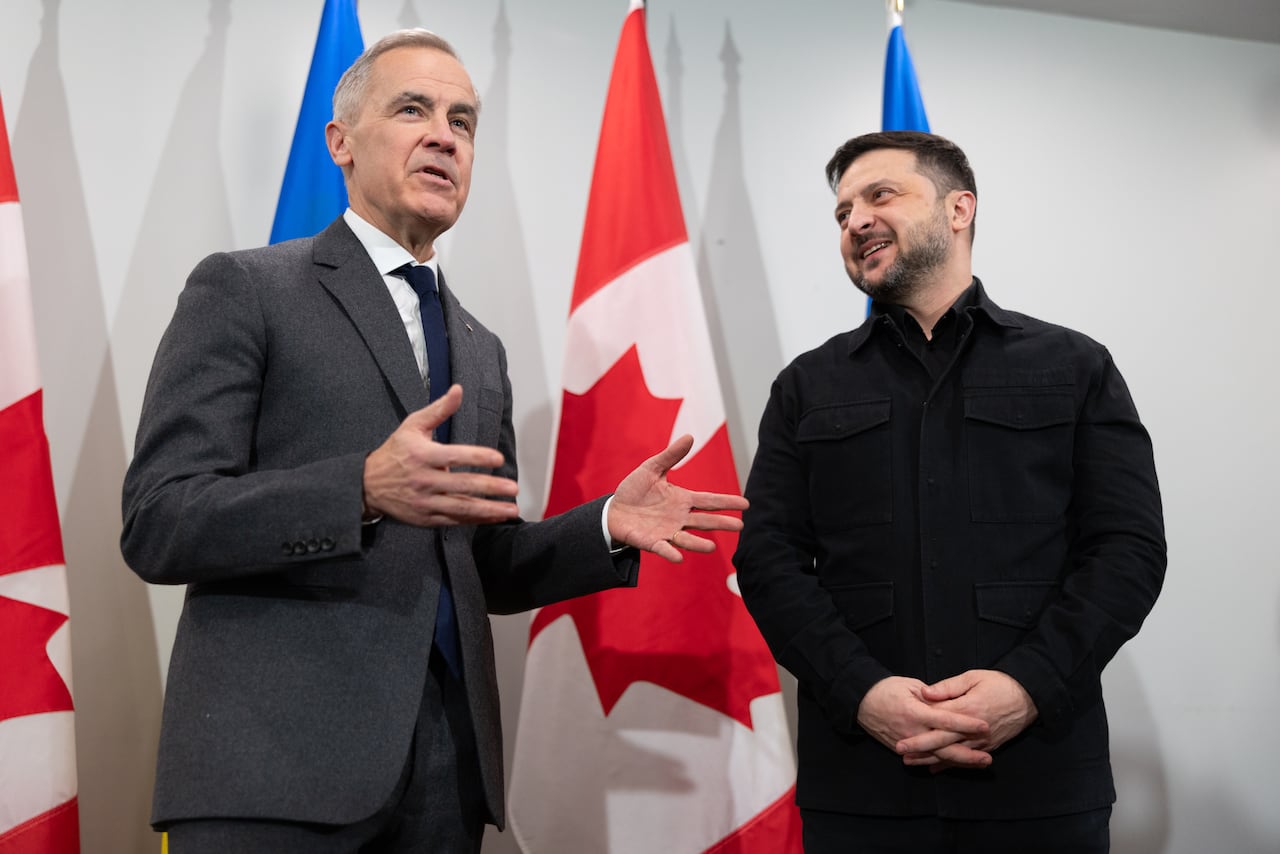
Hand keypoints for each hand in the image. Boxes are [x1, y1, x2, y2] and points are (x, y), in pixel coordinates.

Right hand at [362, 385, 520, 526]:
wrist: (367, 485)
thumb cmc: (395, 452)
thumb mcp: (412, 425)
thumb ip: (439, 409)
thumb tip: (458, 389)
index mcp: (422, 455)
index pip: (454, 456)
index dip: (477, 457)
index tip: (498, 458)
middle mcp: (424, 480)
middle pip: (462, 485)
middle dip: (490, 487)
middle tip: (512, 487)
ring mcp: (425, 501)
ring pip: (461, 507)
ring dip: (489, 509)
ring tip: (510, 510)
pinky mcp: (426, 518)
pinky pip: (455, 520)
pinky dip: (476, 520)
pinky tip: (493, 517)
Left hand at [606, 434, 748, 561]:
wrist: (613, 510)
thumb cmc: (634, 490)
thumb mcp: (652, 469)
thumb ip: (671, 456)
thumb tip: (689, 436)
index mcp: (682, 500)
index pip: (709, 501)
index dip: (727, 502)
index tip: (746, 504)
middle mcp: (679, 517)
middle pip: (704, 520)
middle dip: (721, 523)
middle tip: (740, 526)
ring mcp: (666, 531)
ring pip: (687, 538)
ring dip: (699, 544)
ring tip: (712, 548)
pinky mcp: (651, 542)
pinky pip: (663, 548)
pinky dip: (670, 553)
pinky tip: (678, 558)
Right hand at [857, 676, 991, 768]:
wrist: (860, 702)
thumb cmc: (885, 689)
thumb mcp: (908, 684)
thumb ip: (930, 695)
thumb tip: (948, 701)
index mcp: (915, 711)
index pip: (945, 720)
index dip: (966, 724)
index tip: (984, 726)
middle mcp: (912, 731)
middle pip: (944, 747)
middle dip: (968, 754)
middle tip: (988, 758)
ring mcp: (907, 743)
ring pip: (937, 757)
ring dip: (959, 761)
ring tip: (979, 763)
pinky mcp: (901, 749)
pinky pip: (925, 759)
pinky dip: (941, 763)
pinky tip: (956, 765)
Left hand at [897, 670, 1037, 769]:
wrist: (1029, 697)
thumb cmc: (999, 683)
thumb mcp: (973, 677)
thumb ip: (948, 687)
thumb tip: (925, 693)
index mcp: (968, 708)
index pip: (938, 718)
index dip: (919, 722)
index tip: (900, 724)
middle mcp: (974, 729)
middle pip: (942, 740)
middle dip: (920, 746)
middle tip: (900, 750)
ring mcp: (982, 741)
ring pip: (952, 754)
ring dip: (931, 759)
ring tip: (911, 762)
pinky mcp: (989, 747)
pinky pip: (966, 759)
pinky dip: (950, 765)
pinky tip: (935, 768)